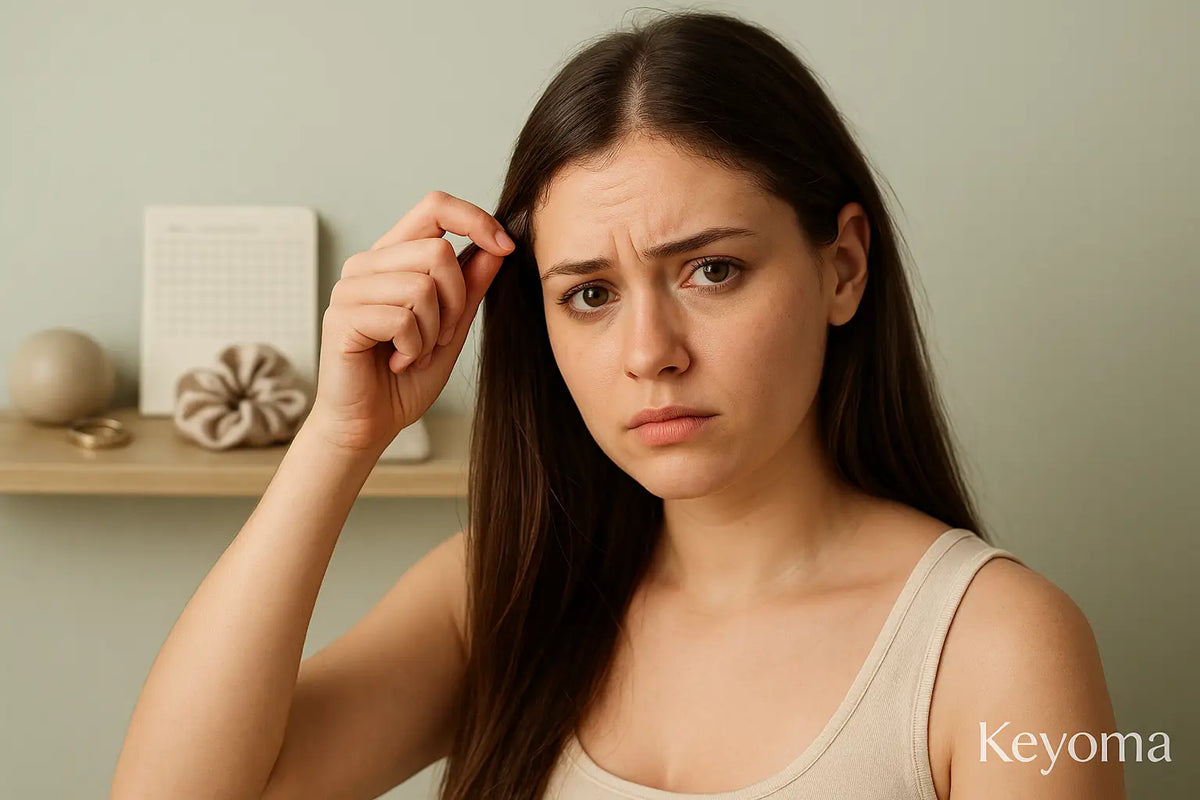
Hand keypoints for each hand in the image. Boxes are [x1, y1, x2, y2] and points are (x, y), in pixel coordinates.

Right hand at [305, 190, 513, 452]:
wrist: (370, 423)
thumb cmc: (406, 377)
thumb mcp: (452, 326)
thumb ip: (471, 286)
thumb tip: (497, 245)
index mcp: (394, 256)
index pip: (435, 206)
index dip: (475, 219)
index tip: (505, 247)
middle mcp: (368, 263)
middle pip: (438, 251)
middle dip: (457, 301)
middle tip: (440, 337)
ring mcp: (350, 288)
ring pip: (422, 286)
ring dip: (433, 330)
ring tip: (414, 351)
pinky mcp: (341, 317)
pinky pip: (401, 317)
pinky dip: (413, 347)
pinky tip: (398, 361)